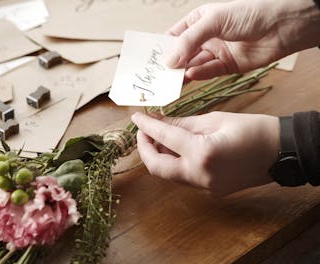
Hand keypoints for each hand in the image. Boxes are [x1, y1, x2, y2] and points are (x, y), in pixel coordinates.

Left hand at [131, 111, 279, 195]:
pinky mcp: (211, 191)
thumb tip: (156, 120)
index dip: (146, 127)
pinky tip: (175, 148)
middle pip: (157, 167)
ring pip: (169, 174)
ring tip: (158, 136)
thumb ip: (181, 123)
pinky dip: (174, 163)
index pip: (164, 138)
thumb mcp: (214, 120)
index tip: (136, 118)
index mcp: (202, 154)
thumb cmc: (253, 129)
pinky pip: (184, 177)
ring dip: (158, 156)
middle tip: (142, 132)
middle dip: (145, 149)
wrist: (282, 152)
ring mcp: (205, 187)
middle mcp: (200, 175)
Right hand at [166, 0, 319, 79]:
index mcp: (198, 21)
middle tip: (156, 75)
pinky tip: (190, 77)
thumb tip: (169, 60)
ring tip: (170, 81)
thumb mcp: (212, 22)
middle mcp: (205, 37)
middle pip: (181, 54)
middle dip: (170, 64)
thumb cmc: (249, 14)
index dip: (161, 48)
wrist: (282, 26)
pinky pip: (208, 73)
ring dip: (182, 73)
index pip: (173, 36)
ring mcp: (215, 52)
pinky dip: (199, 76)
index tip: (148, 60)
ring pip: (193, 65)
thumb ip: (188, 41)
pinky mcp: (226, 66)